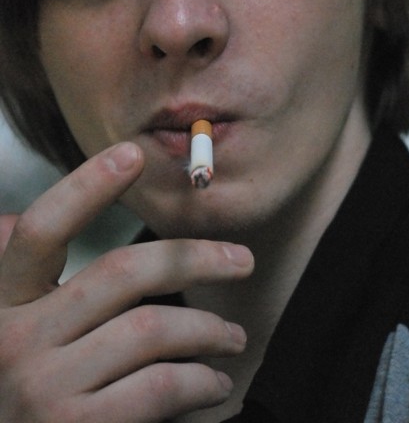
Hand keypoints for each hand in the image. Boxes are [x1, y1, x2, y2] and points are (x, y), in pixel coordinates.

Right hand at [0, 142, 253, 421]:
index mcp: (1, 302)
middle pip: (121, 272)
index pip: (42, 228)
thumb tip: (9, 221)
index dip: (85, 185)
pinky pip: (159, 386)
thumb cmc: (16, 395)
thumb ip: (16, 279)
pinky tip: (214, 383)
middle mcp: (15, 338)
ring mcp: (42, 387)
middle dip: (195, 258)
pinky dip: (199, 380)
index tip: (133, 154)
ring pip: (151, 328)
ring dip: (208, 330)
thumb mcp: (2, 331)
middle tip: (242, 260)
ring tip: (233, 338)